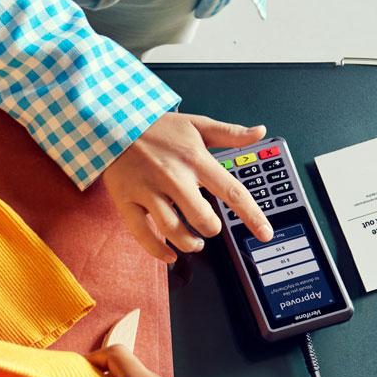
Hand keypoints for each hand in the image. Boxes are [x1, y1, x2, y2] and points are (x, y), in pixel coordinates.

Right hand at [102, 113, 273, 262]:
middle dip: (211, 229)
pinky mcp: (127, 201)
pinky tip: (169, 255)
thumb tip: (259, 132)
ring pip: (174, 230)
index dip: (252, 216)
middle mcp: (174, 177)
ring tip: (194, 242)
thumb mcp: (196, 124)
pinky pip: (143, 234)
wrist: (112, 122)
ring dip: (189, 243)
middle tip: (209, 227)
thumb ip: (230, 132)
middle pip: (203, 218)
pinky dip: (158, 251)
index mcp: (196, 159)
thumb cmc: (156, 127)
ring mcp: (148, 191)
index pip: (232, 192)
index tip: (265, 233)